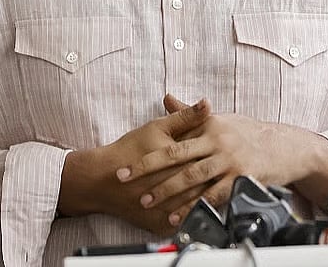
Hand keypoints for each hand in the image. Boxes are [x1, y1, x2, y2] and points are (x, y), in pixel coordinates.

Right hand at [59, 97, 213, 235]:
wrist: (101, 178)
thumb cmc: (128, 151)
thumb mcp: (158, 127)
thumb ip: (186, 116)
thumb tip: (208, 103)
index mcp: (179, 161)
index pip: (209, 161)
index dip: (219, 158)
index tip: (226, 155)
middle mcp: (175, 186)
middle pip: (206, 185)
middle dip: (217, 179)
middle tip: (225, 173)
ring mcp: (168, 209)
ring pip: (196, 206)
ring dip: (207, 199)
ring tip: (214, 190)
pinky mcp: (159, 223)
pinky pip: (181, 224)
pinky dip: (190, 217)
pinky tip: (197, 211)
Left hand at [119, 95, 327, 223]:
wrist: (283, 147)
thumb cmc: (247, 132)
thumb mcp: (219, 118)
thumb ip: (189, 113)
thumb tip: (166, 97)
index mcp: (209, 125)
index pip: (172, 140)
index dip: (147, 153)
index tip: (126, 165)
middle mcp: (217, 141)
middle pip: (176, 157)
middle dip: (148, 170)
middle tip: (127, 181)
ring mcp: (229, 161)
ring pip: (192, 177)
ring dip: (168, 191)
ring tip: (149, 201)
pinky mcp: (240, 179)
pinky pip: (212, 195)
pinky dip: (194, 206)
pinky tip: (179, 215)